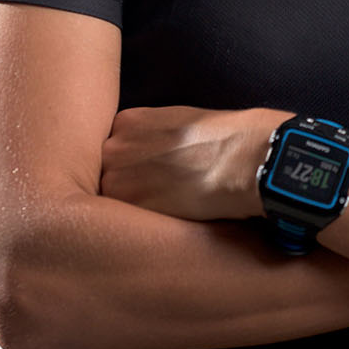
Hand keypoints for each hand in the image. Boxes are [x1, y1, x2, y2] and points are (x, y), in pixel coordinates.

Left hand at [101, 105, 286, 219]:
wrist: (242, 158)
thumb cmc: (223, 138)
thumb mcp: (180, 121)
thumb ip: (153, 137)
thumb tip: (151, 158)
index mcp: (127, 121)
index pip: (114, 151)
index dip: (133, 166)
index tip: (152, 173)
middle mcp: (113, 147)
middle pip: (107, 175)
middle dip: (128, 185)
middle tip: (160, 193)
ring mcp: (116, 179)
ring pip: (112, 201)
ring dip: (130, 209)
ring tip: (165, 208)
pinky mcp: (128, 210)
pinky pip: (122, 224)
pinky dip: (138, 227)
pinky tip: (165, 220)